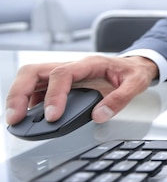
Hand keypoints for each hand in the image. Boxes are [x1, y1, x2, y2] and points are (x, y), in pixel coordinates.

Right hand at [5, 55, 158, 125]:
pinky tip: (28, 114)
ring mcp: (65, 73)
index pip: (62, 74)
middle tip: (16, 117)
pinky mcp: (62, 82)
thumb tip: (99, 115)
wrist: (136, 66)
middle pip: (35, 71)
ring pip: (32, 77)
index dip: (54, 95)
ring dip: (19, 96)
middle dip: (20, 93)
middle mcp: (73, 66)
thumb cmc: (133, 73)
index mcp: (90, 63)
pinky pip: (38, 87)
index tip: (52, 116)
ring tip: (15, 118)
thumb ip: (120, 99)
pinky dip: (29, 100)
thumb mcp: (136, 84)